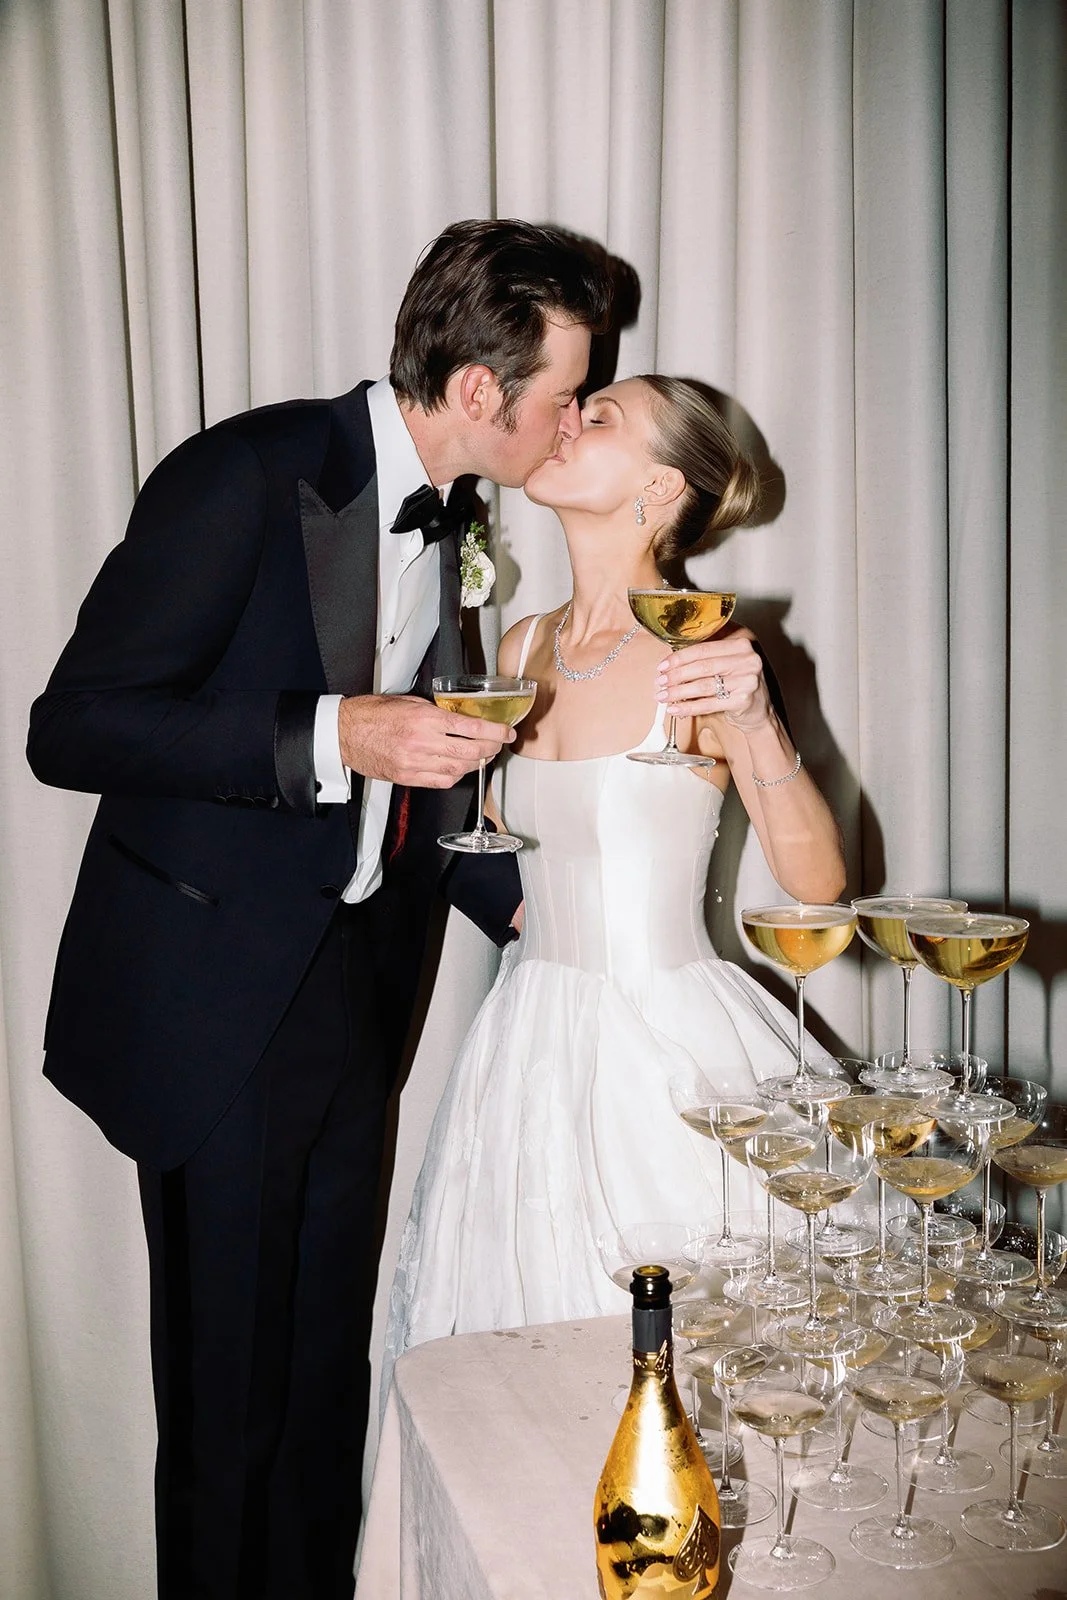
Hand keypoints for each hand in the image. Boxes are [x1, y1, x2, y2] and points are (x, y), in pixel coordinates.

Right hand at [338, 694, 513, 787]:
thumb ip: (436, 711)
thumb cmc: (372, 714)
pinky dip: (456, 775)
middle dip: (491, 748)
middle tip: (498, 743)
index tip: (507, 731)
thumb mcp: (409, 702)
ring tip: (482, 754)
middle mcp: (423, 743)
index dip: (494, 731)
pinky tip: (460, 767)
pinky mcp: (408, 777)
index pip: (471, 727)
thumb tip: (459, 716)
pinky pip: (441, 781)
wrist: (344, 733)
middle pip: (470, 751)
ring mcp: (415, 763)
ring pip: (459, 769)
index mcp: (424, 720)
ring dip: (476, 763)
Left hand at [656, 628, 771, 732]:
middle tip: (660, 682)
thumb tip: (670, 666)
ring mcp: (747, 680)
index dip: (679, 658)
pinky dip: (689, 708)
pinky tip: (676, 710)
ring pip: (703, 686)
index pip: (703, 648)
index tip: (663, 666)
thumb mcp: (726, 666)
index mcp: (740, 645)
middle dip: (676, 675)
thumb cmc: (738, 685)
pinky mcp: (743, 700)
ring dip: (678, 692)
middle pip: (702, 666)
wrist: (759, 712)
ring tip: (664, 696)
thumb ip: (704, 661)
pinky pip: (709, 704)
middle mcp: (747, 659)